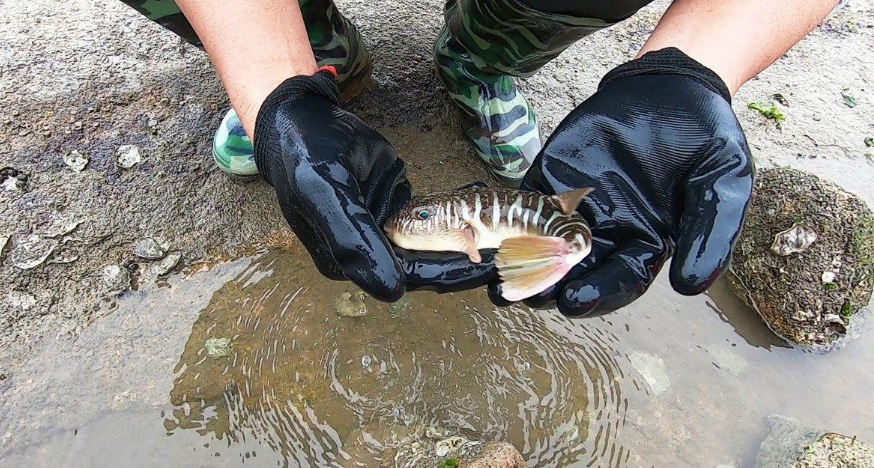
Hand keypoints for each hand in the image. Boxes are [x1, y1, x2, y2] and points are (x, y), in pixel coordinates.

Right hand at [254, 70, 497, 299]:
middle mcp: (370, 254)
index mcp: (352, 261)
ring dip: (471, 238)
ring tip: (511, 231)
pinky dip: (459, 214)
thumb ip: (356, 242)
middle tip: (516, 249)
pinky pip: (434, 220)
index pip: (413, 276)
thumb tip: (391, 292)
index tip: (494, 265)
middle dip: (471, 257)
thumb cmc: (310, 155)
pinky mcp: (397, 210)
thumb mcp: (327, 193)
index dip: (454, 271)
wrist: (302, 118)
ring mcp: (385, 232)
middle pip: (430, 264)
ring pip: (436, 246)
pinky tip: (483, 202)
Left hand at [490, 48, 753, 315]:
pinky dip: (501, 220)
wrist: (672, 85)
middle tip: (516, 297)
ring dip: (515, 263)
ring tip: (491, 277)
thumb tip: (692, 286)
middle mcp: (605, 235)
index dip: (596, 294)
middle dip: (543, 287)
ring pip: (539, 245)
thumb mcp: (723, 183)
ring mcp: (573, 208)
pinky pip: (522, 204)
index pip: (617, 281)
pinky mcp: (548, 180)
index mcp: (644, 244)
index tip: (573, 302)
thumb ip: (711, 232)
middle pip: (570, 273)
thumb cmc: (704, 137)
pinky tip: (481, 233)